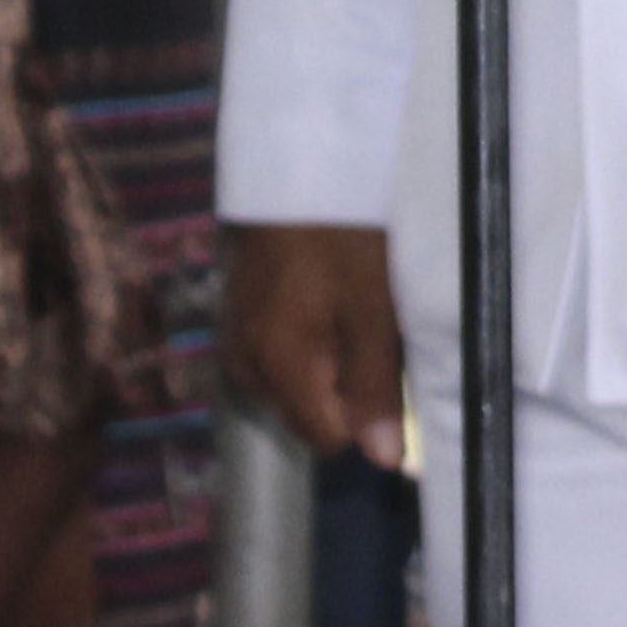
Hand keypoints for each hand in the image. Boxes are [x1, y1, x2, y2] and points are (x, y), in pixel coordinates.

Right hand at [220, 222, 405, 459]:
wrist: (299, 164)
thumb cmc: (345, 235)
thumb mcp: (375, 310)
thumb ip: (376, 387)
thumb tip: (383, 461)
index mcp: (277, 368)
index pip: (325, 439)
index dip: (367, 418)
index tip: (390, 372)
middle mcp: (246, 364)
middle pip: (306, 414)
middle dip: (345, 390)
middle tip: (372, 331)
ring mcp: (236, 338)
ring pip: (292, 387)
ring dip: (327, 366)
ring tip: (351, 311)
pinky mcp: (237, 314)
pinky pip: (276, 357)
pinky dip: (306, 344)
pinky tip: (325, 302)